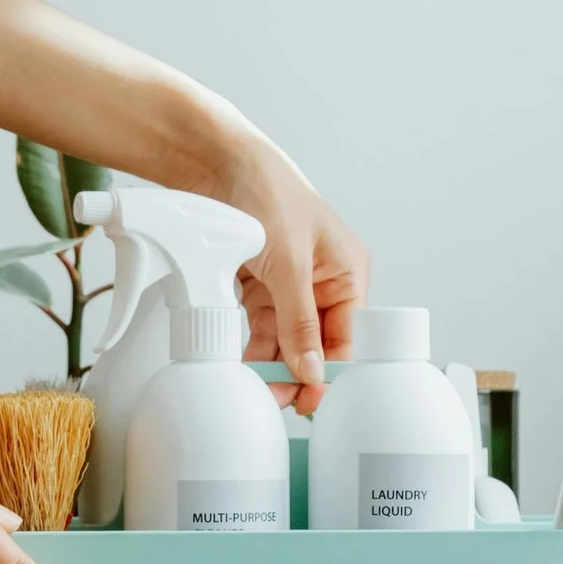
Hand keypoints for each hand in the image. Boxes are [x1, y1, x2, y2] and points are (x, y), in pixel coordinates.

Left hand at [220, 131, 368, 412]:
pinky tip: (241, 365)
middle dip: (297, 373)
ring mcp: (289, 283)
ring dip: (271, 364)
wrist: (214, 160)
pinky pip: (258, 325)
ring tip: (256, 391)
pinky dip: (250, 345)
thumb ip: (298, 321)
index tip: (313, 403)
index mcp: (348, 272)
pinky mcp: (257, 283)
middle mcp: (322, 281)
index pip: (348, 337)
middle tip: (277, 402)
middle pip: (315, 342)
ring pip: (284, 338)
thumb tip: (312, 370)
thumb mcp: (288, 264)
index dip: (332, 372)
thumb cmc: (266, 192)